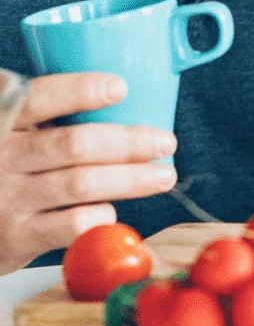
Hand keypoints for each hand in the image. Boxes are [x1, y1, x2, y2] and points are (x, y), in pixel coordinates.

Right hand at [0, 73, 176, 273]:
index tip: (121, 88)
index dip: (81, 90)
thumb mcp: (15, 128)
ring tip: (163, 175)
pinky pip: (71, 225)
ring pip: (81, 183)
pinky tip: (115, 209)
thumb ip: (48, 111)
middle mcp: (2, 155)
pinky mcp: (17, 237)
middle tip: (166, 141)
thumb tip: (123, 96)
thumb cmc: (7, 162)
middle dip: (128, 142)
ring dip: (131, 179)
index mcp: (3, 118)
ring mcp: (9, 197)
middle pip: (74, 144)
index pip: (40, 97)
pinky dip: (101, 215)